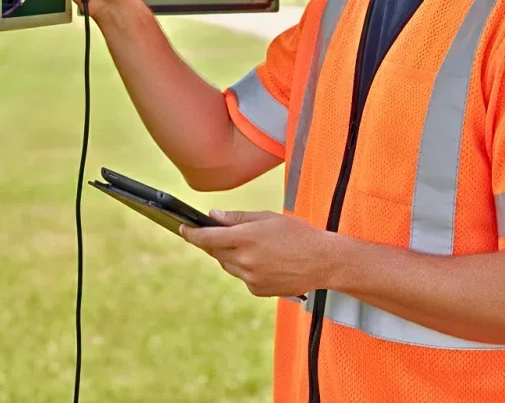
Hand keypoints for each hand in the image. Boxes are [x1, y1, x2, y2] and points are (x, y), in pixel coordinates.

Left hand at [181, 210, 334, 298]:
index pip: (208, 238)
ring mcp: (250, 278)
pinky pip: (242, 277)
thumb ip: (238, 218)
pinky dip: (245, 267)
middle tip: (216, 232)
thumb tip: (212, 216)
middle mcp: (245, 260)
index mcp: (247, 237)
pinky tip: (263, 260)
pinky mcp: (257, 290)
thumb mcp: (268, 217)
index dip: (191, 233)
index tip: (182, 228)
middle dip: (213, 242)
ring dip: (229, 254)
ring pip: (228, 265)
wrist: (322, 261)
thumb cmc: (298, 233)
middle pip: (215, 252)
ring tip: (249, 245)